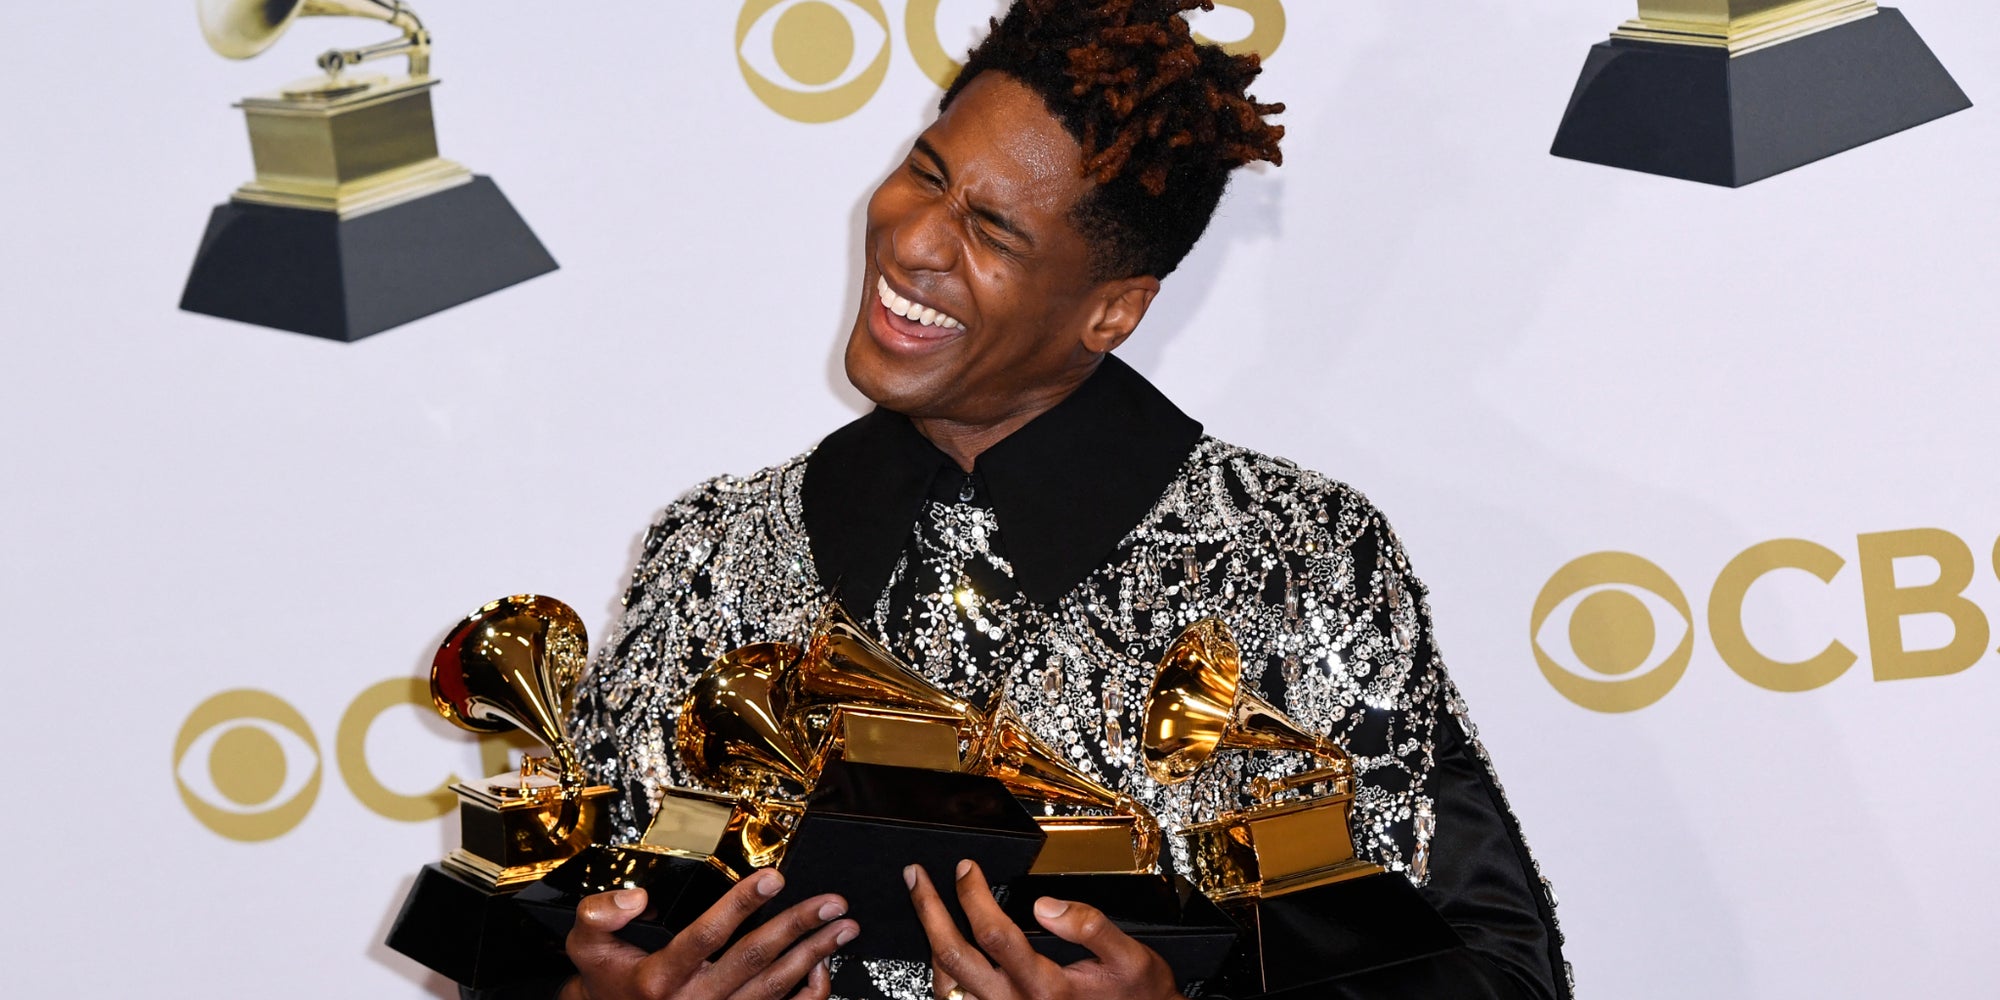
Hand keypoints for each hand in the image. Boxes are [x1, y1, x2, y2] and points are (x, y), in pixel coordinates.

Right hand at [563, 868, 858, 999]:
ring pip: (775, 987)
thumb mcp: (586, 946)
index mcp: (659, 978)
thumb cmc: (607, 981)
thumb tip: (636, 897)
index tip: (773, 878)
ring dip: (815, 954)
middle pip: (754, 960)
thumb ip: (600, 913)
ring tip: (843, 927)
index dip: (741, 904)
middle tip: (831, 902)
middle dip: (797, 927)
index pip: (706, 935)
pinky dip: (809, 992)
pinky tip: (824, 964)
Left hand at [905, 860, 1182, 999]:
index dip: (971, 894)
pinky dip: (943, 973)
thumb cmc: (1137, 997)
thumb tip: (1045, 903)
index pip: (994, 933)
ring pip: (947, 984)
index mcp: (1046, 986)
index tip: (965, 868)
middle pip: (953, 956)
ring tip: (926, 906)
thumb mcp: (1131, 957)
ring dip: (930, 942)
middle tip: (916, 878)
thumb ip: (1090, 926)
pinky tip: (943, 949)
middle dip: (928, 910)